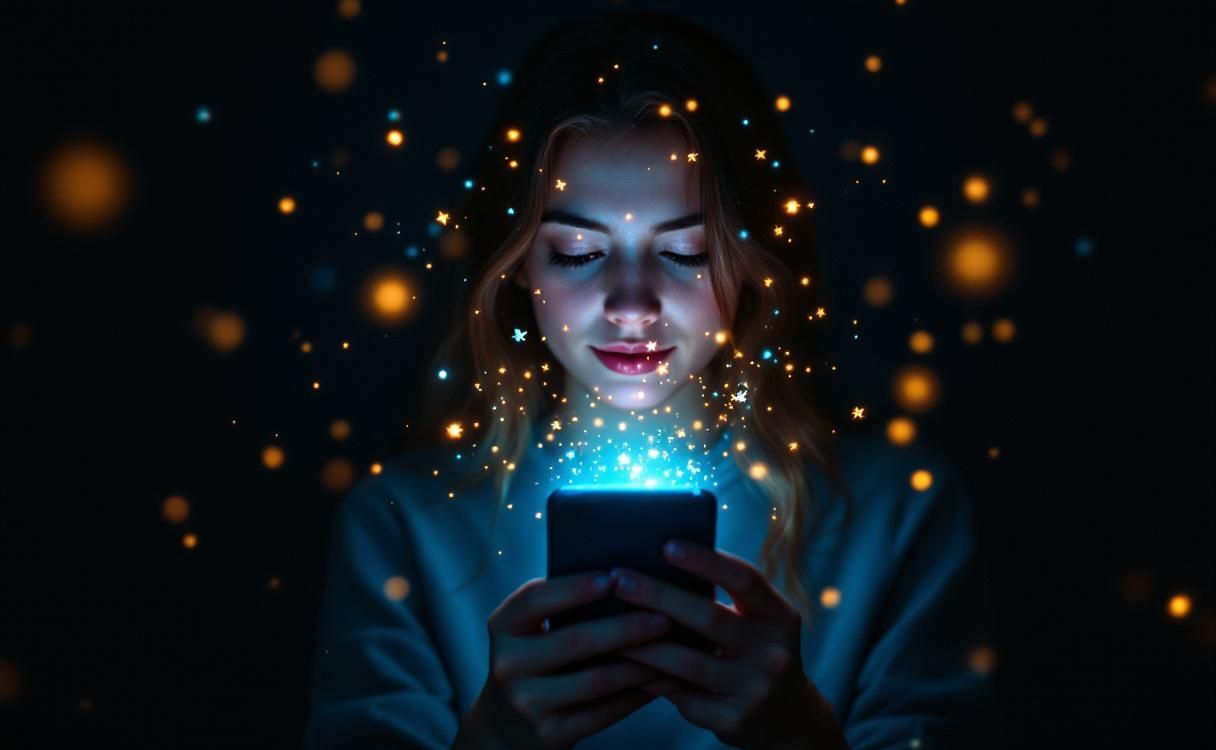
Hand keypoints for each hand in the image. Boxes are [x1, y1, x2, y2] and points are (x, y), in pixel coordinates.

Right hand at [455, 571, 671, 749]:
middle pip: (574, 640)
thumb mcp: (530, 629)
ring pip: (596, 679)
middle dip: (625, 627)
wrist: (507, 722)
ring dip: (641, 663)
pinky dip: (636, 694)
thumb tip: (627, 581)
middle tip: (664, 616)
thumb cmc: (535, 657)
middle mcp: (508, 664)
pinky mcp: (550, 733)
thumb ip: (560, 606)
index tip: (614, 577)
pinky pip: (605, 712)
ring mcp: (527, 703)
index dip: (574, 587)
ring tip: (671, 647)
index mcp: (503, 627)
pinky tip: (659, 679)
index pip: (535, 600)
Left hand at [608, 540, 848, 749]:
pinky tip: (627, 668)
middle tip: (620, 581)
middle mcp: (773, 652)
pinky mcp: (734, 721)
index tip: (667, 546)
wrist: (790, 719)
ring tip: (611, 628)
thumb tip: (662, 566)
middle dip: (658, 595)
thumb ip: (728, 599)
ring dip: (643, 644)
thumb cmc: (757, 653)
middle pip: (709, 617)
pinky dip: (653, 680)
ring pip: (687, 662)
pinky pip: (683, 697)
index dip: (706, 561)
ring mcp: (755, 689)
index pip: (745, 579)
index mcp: (780, 616)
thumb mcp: (759, 623)